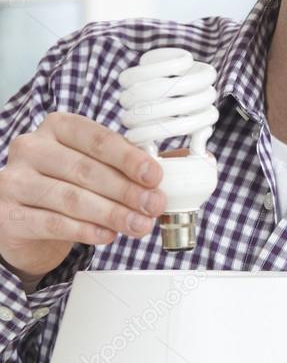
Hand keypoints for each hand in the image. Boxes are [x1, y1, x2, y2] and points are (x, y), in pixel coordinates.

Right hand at [0, 112, 166, 280]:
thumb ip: (136, 165)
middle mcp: (32, 147)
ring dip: (112, 214)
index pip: (97, 139)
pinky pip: (52, 223)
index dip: (129, 158)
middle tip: (154, 205)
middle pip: (86, 170)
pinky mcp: (8, 214)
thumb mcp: (99, 168)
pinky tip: (107, 236)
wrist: (23, 221)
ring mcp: (15, 180)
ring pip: (71, 198)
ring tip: (140, 225)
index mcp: (59, 127)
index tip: (155, 175)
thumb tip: (191, 163)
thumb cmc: (68, 186)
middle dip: (126, 190)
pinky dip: (84, 231)